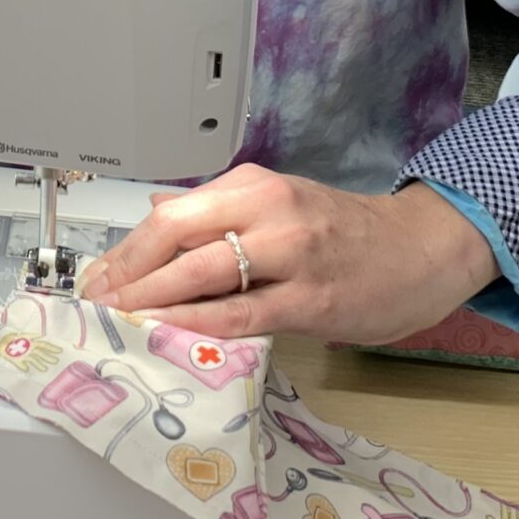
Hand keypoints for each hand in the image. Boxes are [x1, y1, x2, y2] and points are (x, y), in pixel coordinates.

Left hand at [74, 167, 497, 342]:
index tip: (98, 276)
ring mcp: (290, 253)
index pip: (170, 212)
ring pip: (201, 274)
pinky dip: (197, 325)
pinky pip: (241, 313)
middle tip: (95, 304)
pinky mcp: (311, 298)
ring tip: (118, 322)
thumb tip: (157, 217)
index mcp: (253, 184)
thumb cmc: (347, 233)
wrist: (423, 248)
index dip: (126, 248)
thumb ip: (220, 214)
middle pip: (174, 234)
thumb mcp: (279, 205)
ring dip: (150, 301)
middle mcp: (268, 209)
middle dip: (125, 273)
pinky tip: (169, 334)